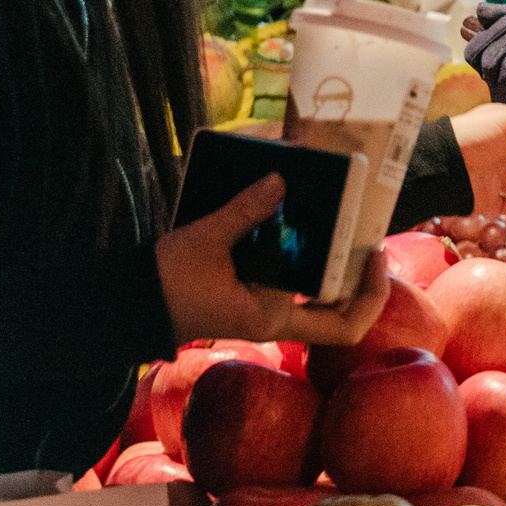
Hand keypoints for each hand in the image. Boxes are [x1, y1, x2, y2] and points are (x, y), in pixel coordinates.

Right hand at [155, 175, 391, 346]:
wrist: (129, 303)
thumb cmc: (166, 282)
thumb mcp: (206, 241)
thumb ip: (245, 211)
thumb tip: (281, 180)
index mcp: (274, 315)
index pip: (344, 325)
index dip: (372, 293)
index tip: (376, 251)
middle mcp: (277, 317)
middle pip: (340, 309)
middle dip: (358, 271)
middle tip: (365, 228)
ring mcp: (264, 307)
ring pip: (316, 290)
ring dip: (331, 258)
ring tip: (340, 215)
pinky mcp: (250, 292)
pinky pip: (290, 275)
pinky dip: (300, 250)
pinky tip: (298, 218)